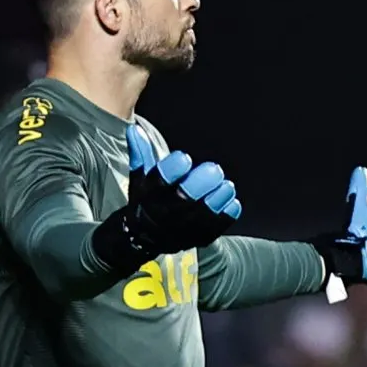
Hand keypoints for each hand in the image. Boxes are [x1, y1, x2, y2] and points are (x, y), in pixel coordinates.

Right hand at [92, 124, 241, 268]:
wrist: (144, 237)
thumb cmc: (147, 200)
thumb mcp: (140, 177)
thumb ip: (142, 153)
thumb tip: (135, 129)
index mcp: (150, 193)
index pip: (160, 181)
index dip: (173, 169)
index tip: (184, 158)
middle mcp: (165, 212)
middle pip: (184, 198)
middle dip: (201, 183)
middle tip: (214, 170)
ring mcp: (181, 228)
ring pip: (203, 214)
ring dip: (218, 198)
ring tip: (226, 186)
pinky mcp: (196, 237)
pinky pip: (215, 228)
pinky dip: (226, 215)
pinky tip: (231, 201)